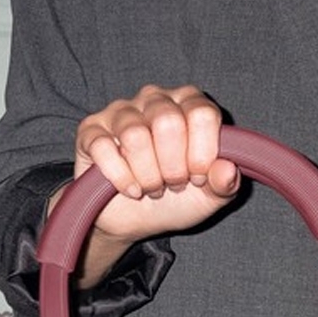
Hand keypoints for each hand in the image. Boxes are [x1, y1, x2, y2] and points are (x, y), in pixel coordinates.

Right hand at [61, 85, 240, 283]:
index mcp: (190, 103)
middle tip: (173, 183)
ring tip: (152, 187)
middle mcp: (155, 98)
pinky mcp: (91, 130)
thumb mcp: (209, 197)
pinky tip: (129, 189)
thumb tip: (227, 169)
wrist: (133, 218)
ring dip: (147, 175)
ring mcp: (121, 111)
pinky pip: (104, 147)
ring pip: (135, 135)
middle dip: (173, 166)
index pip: (202, 114)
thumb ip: (225, 183)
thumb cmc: (176, 198)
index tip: (198, 177)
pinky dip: (121, 177)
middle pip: (168, 122)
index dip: (202, 153)